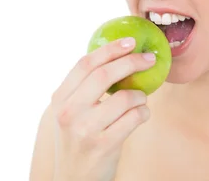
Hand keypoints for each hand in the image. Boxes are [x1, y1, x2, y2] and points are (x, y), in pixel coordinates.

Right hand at [51, 37, 155, 180]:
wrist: (74, 180)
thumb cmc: (79, 140)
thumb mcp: (71, 113)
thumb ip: (85, 88)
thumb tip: (117, 55)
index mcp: (60, 99)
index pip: (85, 64)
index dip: (110, 49)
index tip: (131, 41)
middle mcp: (68, 112)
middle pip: (104, 75)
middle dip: (131, 62)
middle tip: (149, 58)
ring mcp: (85, 130)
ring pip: (125, 98)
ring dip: (140, 95)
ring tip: (140, 99)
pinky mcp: (103, 146)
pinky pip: (134, 118)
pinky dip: (143, 112)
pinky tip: (141, 115)